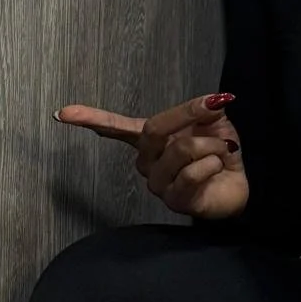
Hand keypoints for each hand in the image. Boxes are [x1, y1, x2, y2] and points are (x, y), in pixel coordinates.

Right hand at [58, 92, 248, 221]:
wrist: (238, 184)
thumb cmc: (219, 152)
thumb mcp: (213, 120)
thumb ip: (204, 109)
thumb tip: (213, 100)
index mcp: (149, 141)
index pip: (114, 128)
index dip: (90, 118)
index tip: (63, 113)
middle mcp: (147, 163)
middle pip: (154, 129)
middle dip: (187, 114)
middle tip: (213, 106)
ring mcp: (158, 184)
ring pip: (180, 150)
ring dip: (210, 145)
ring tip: (220, 152)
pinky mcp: (175, 201)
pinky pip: (192, 174)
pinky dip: (213, 163)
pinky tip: (218, 168)